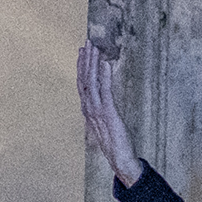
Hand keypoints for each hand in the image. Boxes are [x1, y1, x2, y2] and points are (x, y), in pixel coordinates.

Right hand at [78, 44, 142, 186]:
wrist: (120, 159)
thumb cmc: (114, 142)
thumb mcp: (106, 122)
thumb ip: (102, 108)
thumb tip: (102, 97)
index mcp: (88, 109)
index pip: (82, 83)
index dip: (81, 66)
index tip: (82, 51)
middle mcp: (89, 108)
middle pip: (84, 80)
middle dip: (85, 60)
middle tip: (86, 42)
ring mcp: (97, 111)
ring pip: (92, 82)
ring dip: (92, 64)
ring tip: (94, 48)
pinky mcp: (109, 114)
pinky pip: (105, 92)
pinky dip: (105, 76)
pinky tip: (106, 64)